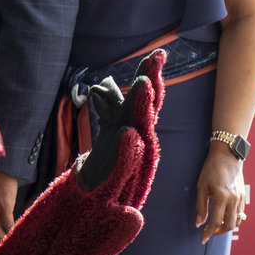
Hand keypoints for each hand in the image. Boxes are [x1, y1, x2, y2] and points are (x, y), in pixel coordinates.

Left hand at [77, 49, 164, 191]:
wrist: (96, 200)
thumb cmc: (108, 163)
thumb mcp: (109, 129)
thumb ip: (108, 108)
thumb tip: (103, 85)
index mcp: (135, 126)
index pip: (146, 98)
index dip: (151, 76)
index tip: (158, 54)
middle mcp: (138, 140)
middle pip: (147, 108)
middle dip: (153, 83)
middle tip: (157, 58)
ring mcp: (132, 159)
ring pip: (140, 130)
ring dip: (142, 108)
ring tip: (143, 84)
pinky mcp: (121, 179)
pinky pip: (126, 164)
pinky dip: (129, 150)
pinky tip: (129, 133)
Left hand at [196, 146, 245, 242]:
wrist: (227, 155)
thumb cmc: (211, 169)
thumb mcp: (201, 186)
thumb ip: (200, 206)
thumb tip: (199, 223)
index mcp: (221, 197)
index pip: (216, 222)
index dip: (208, 232)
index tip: (202, 238)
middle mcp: (233, 200)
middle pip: (229, 225)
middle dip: (219, 232)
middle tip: (209, 232)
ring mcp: (240, 198)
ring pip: (237, 221)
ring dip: (227, 226)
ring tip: (217, 226)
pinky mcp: (243, 195)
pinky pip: (241, 213)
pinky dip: (233, 218)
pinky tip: (225, 216)